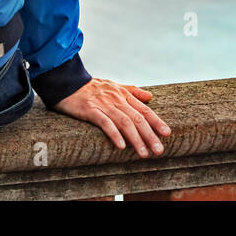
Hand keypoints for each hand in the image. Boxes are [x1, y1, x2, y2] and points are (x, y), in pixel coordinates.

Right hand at [52, 78, 171, 156]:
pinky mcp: (90, 111)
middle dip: (150, 135)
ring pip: (124, 123)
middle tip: (159, 150)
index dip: (156, 122)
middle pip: (137, 119)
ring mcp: (104, 105)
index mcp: (123, 95)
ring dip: (136, 139)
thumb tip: (150, 96)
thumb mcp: (114, 86)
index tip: (167, 133)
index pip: (144, 110)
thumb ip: (132, 91)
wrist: (68, 82)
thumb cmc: (92, 87)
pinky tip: (121, 146)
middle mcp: (117, 100)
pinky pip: (105, 123)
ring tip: (144, 153)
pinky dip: (114, 135)